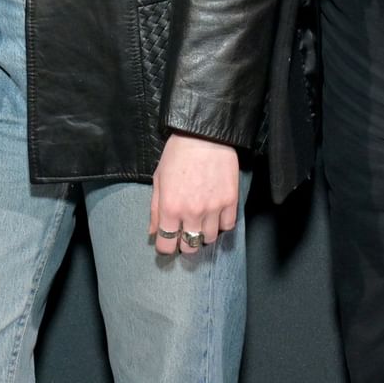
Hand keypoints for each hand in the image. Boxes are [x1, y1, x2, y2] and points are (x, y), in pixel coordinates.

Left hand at [149, 133, 238, 255]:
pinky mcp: (230, 201)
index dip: (165, 246)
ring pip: (209, 239)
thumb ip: (155, 209)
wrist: (203, 135)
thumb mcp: (158, 179)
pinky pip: (227, 226)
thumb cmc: (177, 154)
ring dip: (203, 233)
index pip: (166, 245)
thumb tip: (153, 232)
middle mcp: (192, 212)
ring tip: (200, 220)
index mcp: (170, 208)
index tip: (167, 241)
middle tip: (185, 231)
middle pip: (189, 247)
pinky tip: (215, 214)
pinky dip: (220, 224)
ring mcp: (213, 208)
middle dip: (184, 243)